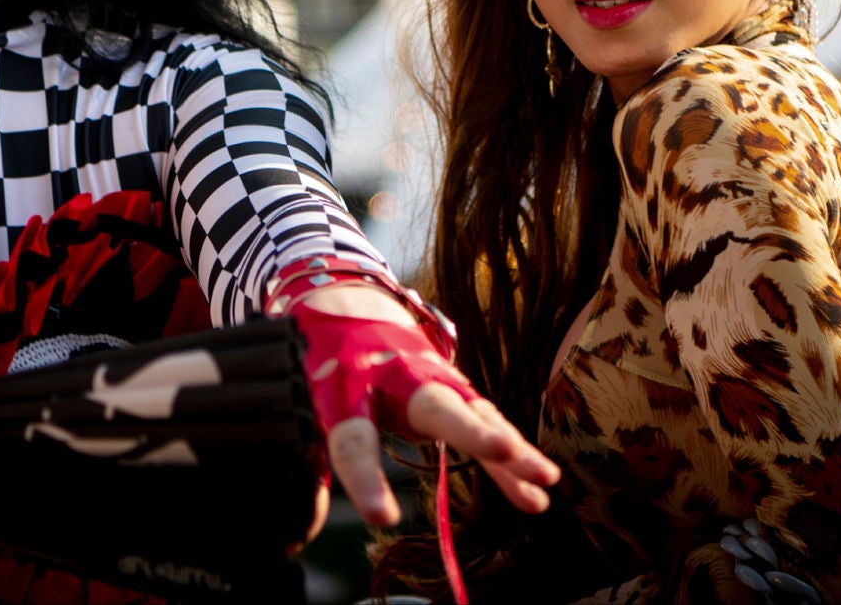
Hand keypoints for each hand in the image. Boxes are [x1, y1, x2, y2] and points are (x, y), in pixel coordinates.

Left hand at [290, 283, 557, 528]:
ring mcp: (431, 377)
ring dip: (511, 447)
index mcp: (343, 385)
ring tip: (544, 483)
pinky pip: (485, 420)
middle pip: (435, 405)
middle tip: (505, 451)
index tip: (382, 516)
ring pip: (473, 411)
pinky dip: (511, 454)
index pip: (353, 436)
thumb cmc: (319, 366)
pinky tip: (537, 488)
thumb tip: (297, 538)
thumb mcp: (302, 407)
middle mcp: (394, 375)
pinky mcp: (453, 385)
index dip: (366, 476)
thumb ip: (307, 466)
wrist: (345, 302)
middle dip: (471, 430)